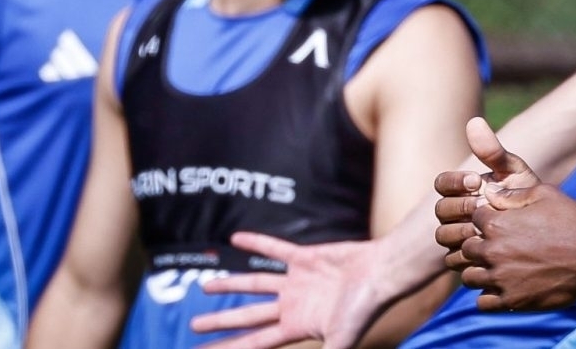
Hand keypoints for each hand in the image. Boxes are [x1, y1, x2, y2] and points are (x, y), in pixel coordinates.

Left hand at [189, 233, 389, 348]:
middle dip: (221, 321)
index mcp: (297, 327)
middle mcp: (293, 306)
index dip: (229, 348)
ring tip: (205, 286)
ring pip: (255, 283)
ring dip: (231, 283)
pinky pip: (274, 248)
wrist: (381, 273)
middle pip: (248, 316)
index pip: (254, 342)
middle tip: (194, 326)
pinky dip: (256, 242)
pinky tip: (235, 238)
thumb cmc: (364, 308)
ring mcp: (297, 281)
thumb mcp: (341, 341)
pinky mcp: (305, 257)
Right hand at [433, 118, 543, 269]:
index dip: (453, 182)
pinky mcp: (464, 262)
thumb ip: (493, 151)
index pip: (441, 183)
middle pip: (440, 211)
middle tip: (482, 206)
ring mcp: (456, 239)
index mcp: (461, 190)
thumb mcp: (513, 172)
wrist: (544, 231)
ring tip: (485, 229)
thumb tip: (474, 121)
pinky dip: (467, 254)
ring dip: (462, 232)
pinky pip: (453, 260)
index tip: (475, 181)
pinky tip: (488, 249)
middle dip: (459, 208)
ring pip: (443, 237)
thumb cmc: (525, 197)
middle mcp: (454, 214)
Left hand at [461, 182, 575, 312]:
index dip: (485, 221)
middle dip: (478, 246)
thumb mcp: (544, 194)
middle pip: (466, 249)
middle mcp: (493, 251)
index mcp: (496, 224)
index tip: (499, 225)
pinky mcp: (512, 300)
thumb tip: (489, 191)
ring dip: (480, 272)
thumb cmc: (572, 221)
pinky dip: (489, 297)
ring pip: (470, 277)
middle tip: (499, 248)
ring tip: (498, 270)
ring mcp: (501, 278)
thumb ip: (512, 194)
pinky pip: (482, 303)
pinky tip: (504, 288)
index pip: (472, 220)